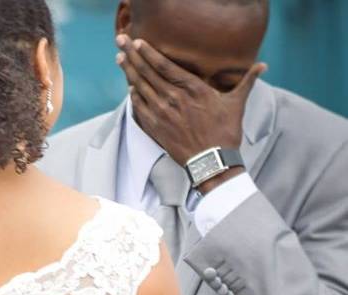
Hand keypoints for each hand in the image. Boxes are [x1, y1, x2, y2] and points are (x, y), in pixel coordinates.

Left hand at [116, 35, 265, 171]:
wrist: (212, 161)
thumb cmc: (225, 133)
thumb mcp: (236, 104)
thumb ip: (247, 82)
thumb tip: (263, 66)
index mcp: (194, 89)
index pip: (166, 66)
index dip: (150, 53)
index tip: (139, 43)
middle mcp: (175, 98)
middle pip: (148, 73)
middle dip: (133, 56)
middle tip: (121, 43)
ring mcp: (163, 113)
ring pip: (140, 87)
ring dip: (129, 72)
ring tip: (120, 59)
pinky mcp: (156, 127)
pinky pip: (139, 107)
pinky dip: (134, 96)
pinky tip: (130, 87)